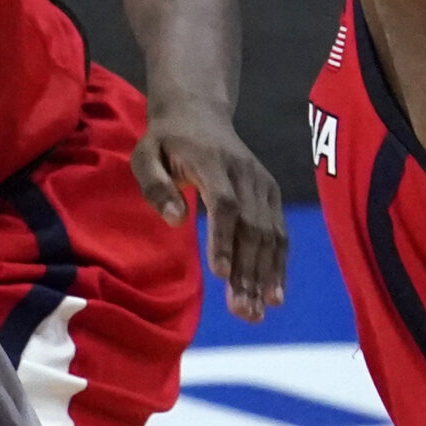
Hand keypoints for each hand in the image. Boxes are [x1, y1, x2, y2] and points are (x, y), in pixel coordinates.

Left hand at [132, 102, 287, 322]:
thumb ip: (155, 186)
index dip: (224, 237)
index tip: (220, 274)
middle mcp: (245, 172)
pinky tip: (273, 296)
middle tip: (241, 311)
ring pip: (270, 233)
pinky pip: (280, 232)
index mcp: (212, 161)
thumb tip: (175, 221)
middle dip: (248, 270)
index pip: (224, 202)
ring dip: (264, 275)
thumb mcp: (145, 154)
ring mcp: (263, 183)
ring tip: (254, 312)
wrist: (199, 112)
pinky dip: (279, 265)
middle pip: (252, 225)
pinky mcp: (271, 193)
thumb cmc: (165, 141)